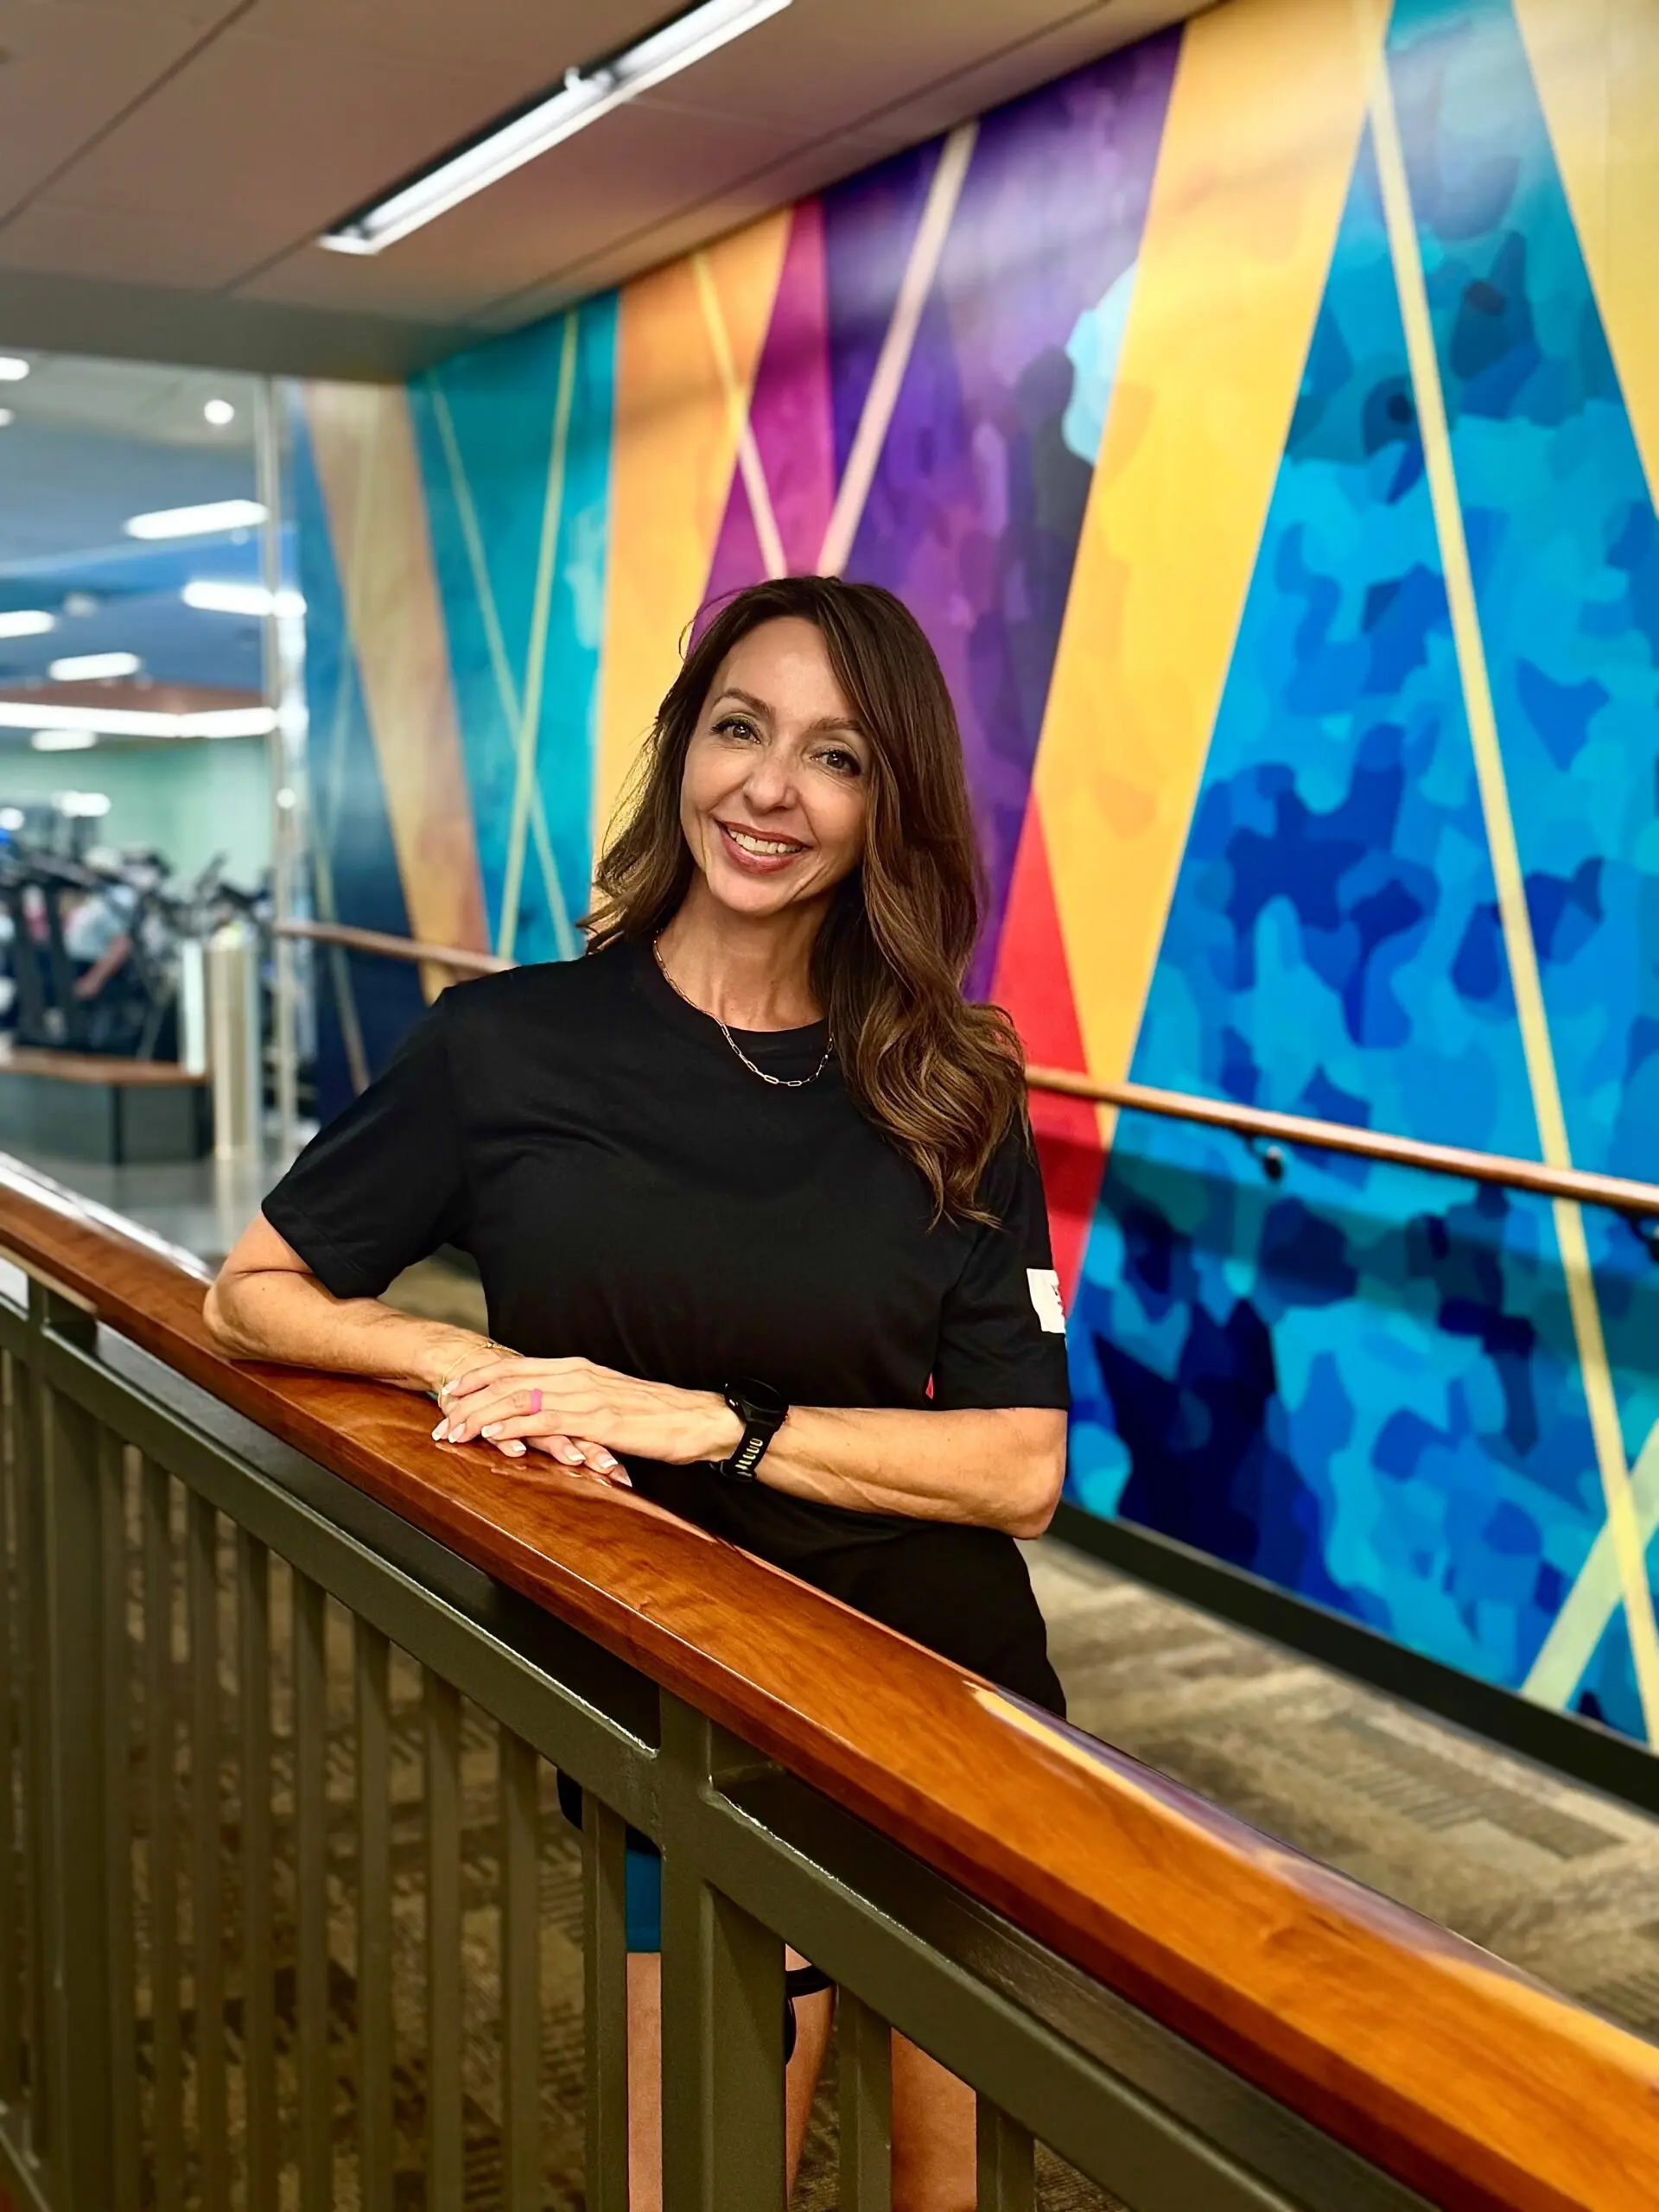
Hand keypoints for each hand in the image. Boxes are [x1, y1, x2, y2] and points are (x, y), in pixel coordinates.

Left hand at [435, 1355, 740, 1472]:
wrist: (699, 1420)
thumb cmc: (661, 1416)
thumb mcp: (613, 1402)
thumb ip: (582, 1403)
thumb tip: (556, 1414)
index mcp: (579, 1368)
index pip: (518, 1366)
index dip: (481, 1376)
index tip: (454, 1389)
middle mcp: (577, 1375)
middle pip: (509, 1378)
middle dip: (469, 1397)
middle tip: (440, 1414)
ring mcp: (586, 1395)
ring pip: (518, 1397)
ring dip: (479, 1414)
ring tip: (452, 1430)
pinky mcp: (596, 1419)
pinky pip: (543, 1419)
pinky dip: (511, 1425)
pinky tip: (489, 1434)